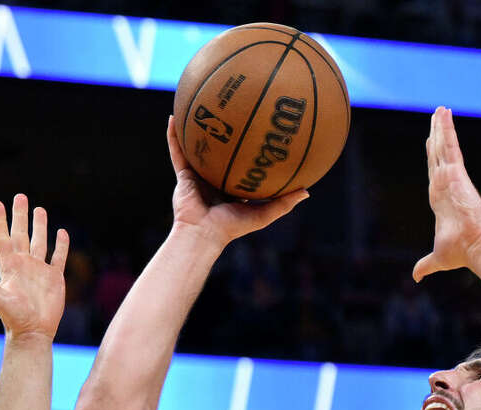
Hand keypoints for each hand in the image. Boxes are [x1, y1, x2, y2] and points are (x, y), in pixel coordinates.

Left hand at [0, 195, 67, 338]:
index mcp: (9, 266)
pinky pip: (58, 257)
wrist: (33, 332)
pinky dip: (61, 245)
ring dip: (40, 226)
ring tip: (40, 210)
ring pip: (40, 241)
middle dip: (20, 216)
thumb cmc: (12, 318)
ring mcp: (39, 269)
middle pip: (21, 234)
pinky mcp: (54, 277)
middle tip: (20, 196)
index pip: (3, 238)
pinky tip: (61, 233)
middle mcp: (24, 264)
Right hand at [166, 118, 307, 247]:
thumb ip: (284, 203)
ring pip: (197, 146)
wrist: (203, 234)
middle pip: (220, 150)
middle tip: (232, 109)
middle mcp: (214, 178)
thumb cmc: (232, 228)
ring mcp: (197, 175)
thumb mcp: (264, 214)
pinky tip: (173, 116)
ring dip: (196, 127)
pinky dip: (173, 135)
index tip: (259, 130)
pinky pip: (177, 151)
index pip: (241, 164)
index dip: (248, 148)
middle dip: (223, 131)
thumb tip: (308, 191)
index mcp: (232, 187)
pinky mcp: (182, 174)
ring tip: (199, 104)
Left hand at [412, 107, 480, 281]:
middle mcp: (446, 184)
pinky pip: (450, 145)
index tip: (431, 144)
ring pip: (443, 146)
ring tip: (440, 109)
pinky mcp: (456, 172)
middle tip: (437, 118)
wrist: (473, 245)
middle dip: (437, 136)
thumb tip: (416, 277)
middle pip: (438, 154)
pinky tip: (444, 113)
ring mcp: (451, 176)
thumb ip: (425, 265)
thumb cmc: (459, 251)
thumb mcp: (436, 258)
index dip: (433, 157)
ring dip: (441, 127)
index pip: (435, 173)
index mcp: (441, 199)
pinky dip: (447, 129)